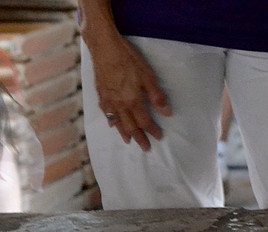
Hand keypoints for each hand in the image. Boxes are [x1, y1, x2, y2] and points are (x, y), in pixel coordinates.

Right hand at [91, 36, 171, 150]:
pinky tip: (112, 124)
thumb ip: (157, 96)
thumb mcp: (148, 76)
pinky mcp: (100, 94)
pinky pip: (106, 113)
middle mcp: (119, 104)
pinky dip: (111, 122)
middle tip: (146, 148)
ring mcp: (108, 100)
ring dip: (124, 133)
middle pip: (131, 126)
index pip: (145, 121)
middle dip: (139, 138)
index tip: (159, 137)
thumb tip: (167, 113)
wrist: (104, 47)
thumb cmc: (128, 60)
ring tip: (129, 142)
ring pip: (117, 122)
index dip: (153, 130)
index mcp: (133, 101)